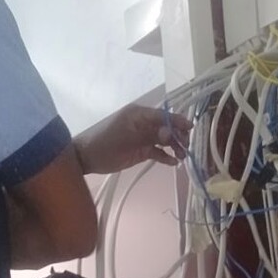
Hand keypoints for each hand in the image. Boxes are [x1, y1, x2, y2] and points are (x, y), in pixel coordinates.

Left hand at [73, 104, 191, 174]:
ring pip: (164, 140)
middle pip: (167, 127)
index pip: (163, 115)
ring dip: (174, 147)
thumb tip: (170, 132)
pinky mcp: (141, 150)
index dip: (177, 121)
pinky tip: (173, 163)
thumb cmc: (105, 143)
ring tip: (182, 157)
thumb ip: (149, 134)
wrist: (86, 158)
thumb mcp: (127, 138)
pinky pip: (158, 151)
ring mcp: (143, 137)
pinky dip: (166, 156)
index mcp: (139, 114)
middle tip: (186, 147)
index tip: (190, 128)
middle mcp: (143, 123)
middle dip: (178, 136)